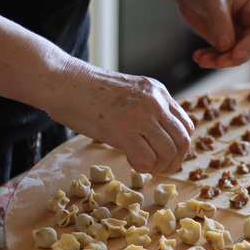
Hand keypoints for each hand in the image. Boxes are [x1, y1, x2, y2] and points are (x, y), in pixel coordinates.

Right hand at [46, 60, 193, 174]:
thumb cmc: (89, 90)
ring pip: (168, 152)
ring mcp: (139, 115)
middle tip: (160, 168)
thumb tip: (160, 135)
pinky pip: (147, 159)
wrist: (62, 81)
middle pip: (183, 141)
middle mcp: (154, 102)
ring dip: (159, 167)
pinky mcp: (122, 130)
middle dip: (175, 161)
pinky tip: (131, 161)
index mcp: (158, 92)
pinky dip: (143, 168)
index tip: (167, 154)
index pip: (187, 125)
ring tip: (145, 166)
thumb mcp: (131, 92)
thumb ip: (148, 108)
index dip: (181, 146)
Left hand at [166, 0, 249, 68]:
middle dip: (234, 57)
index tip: (235, 54)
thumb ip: (220, 23)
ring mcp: (238, 33)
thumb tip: (225, 47)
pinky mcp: (225, 41)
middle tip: (218, 62)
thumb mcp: (213, 0)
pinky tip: (199, 58)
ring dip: (219, 60)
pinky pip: (222, 54)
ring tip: (202, 60)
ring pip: (236, 55)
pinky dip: (211, 58)